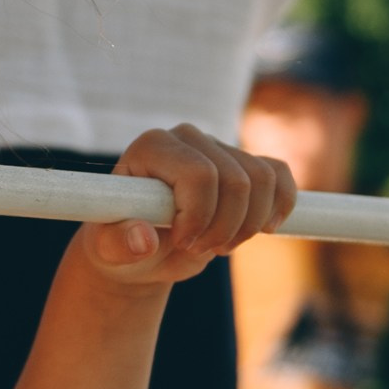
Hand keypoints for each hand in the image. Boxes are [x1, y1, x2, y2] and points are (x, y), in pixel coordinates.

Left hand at [77, 127, 296, 292]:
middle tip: (198, 249)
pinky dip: (280, 206)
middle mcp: (186, 137)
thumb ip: (117, 244)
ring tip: (219, 244)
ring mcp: (218, 147)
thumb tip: (143, 238)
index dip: (200, 215)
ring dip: (248, 225)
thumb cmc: (120, 244)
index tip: (183, 242)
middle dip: (224, 228)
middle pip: (236, 180)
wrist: (143, 250)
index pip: (199, 173)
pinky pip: (279, 174)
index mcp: (151, 147)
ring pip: (263, 180)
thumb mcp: (108, 251)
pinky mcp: (243, 163)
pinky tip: (262, 228)